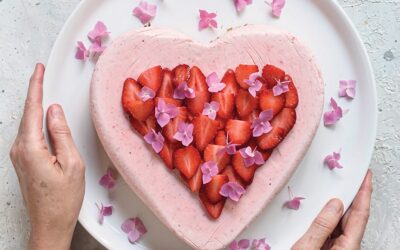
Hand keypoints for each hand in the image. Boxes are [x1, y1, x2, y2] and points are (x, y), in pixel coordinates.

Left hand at [9, 64, 84, 249]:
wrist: (49, 224)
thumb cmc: (63, 199)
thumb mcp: (71, 163)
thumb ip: (62, 134)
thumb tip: (55, 112)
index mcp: (30, 148)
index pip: (33, 109)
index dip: (36, 86)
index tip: (39, 70)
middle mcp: (19, 150)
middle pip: (29, 114)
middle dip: (35, 92)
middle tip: (41, 74)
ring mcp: (19, 157)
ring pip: (29, 124)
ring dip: (37, 108)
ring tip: (44, 92)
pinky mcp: (23, 161)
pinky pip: (30, 135)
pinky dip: (37, 122)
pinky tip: (44, 118)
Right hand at [292, 170, 371, 249]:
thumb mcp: (307, 247)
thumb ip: (321, 226)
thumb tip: (334, 204)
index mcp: (347, 248)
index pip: (360, 216)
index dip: (364, 194)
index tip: (365, 177)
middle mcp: (345, 248)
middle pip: (351, 218)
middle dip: (350, 196)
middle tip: (348, 178)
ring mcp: (336, 248)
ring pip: (340, 223)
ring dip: (335, 206)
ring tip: (331, 190)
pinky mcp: (326, 249)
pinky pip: (330, 228)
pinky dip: (325, 216)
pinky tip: (319, 208)